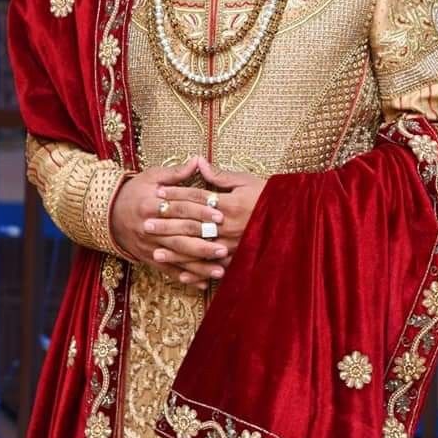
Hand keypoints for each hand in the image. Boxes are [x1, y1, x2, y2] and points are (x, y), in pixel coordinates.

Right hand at [110, 157, 227, 289]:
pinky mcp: (148, 258)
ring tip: (220, 270)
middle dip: (203, 241)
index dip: (202, 211)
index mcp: (152, 203)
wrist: (108, 213)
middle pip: (180, 234)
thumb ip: (176, 173)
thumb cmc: (135, 191)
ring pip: (177, 257)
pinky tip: (203, 283)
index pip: (182, 207)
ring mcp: (149, 245)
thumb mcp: (152, 177)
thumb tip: (199, 160)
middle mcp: (149, 227)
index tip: (221, 215)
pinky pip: (168, 271)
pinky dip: (186, 278)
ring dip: (199, 265)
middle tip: (225, 246)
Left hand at [153, 157, 265, 271]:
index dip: (175, 195)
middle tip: (145, 224)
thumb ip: (219, 176)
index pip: (196, 199)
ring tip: (155, 252)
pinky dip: (198, 273)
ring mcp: (233, 244)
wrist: (292, 217)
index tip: (157, 195)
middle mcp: (229, 226)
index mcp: (229, 204)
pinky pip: (214, 267)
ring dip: (176, 252)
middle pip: (192, 225)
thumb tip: (199, 161)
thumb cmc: (267, 195)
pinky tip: (180, 275)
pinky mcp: (238, 258)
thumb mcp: (244, 180)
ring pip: (199, 249)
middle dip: (167, 225)